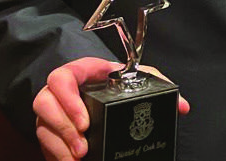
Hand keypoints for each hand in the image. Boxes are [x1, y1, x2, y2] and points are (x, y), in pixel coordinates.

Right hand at [33, 57, 189, 159]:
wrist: (103, 96)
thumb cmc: (117, 83)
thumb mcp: (137, 79)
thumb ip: (159, 85)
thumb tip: (182, 106)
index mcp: (80, 73)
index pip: (62, 77)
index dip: (67, 98)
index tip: (85, 120)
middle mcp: (60, 92)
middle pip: (44, 103)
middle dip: (63, 127)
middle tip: (83, 145)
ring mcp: (53, 113)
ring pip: (43, 127)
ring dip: (59, 145)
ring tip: (79, 157)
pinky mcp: (52, 133)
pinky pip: (46, 145)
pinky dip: (57, 156)